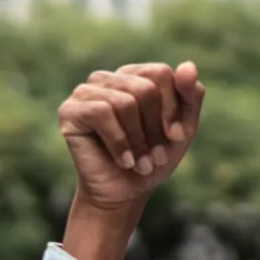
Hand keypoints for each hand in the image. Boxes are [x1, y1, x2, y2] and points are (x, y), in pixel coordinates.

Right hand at [58, 62, 204, 214]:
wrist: (124, 194)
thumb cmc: (151, 158)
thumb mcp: (182, 128)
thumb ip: (190, 96)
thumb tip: (189, 65)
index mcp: (132, 75)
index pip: (160, 73)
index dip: (172, 108)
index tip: (175, 137)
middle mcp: (107, 78)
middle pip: (144, 88)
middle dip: (155, 128)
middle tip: (156, 157)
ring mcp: (85, 92)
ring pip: (124, 102)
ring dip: (138, 140)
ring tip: (141, 163)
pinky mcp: (69, 110)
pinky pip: (100, 113)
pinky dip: (119, 142)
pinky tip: (124, 161)